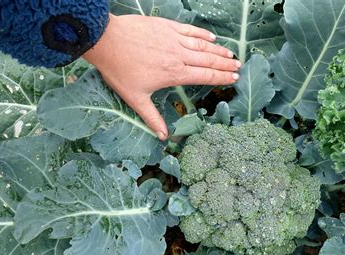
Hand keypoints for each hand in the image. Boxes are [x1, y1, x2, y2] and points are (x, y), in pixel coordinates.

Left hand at [83, 14, 240, 140]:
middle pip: (208, 60)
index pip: (204, 76)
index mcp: (174, 73)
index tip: (234, 78)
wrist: (106, 41)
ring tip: (230, 53)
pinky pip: (190, 30)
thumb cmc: (119, 70)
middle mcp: (179, 55)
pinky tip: (211, 37)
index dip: (221, 78)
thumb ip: (152, 118)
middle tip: (238, 66)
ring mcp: (173, 39)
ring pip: (202, 45)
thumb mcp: (135, 99)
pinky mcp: (166, 27)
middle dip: (225, 64)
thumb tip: (163, 137)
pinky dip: (202, 33)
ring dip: (218, 50)